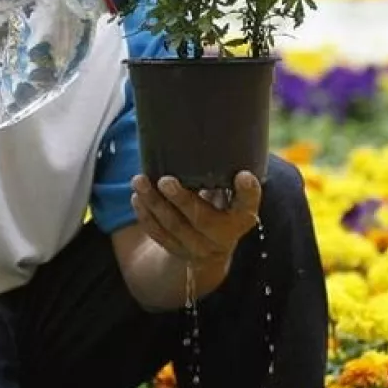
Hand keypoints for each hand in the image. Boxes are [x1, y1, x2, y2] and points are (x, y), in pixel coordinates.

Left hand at [130, 172, 261, 269]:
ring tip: (140, 181)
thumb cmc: (224, 208)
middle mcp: (222, 237)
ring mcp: (198, 247)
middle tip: (165, 180)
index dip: (248, 192)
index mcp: (241, 218)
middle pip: (202, 219)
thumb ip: (226, 175)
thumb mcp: (233, 195)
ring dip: (155, 204)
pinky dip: (146, 216)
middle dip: (182, 200)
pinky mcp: (177, 250)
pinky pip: (159, 234)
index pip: (249, 205)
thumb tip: (212, 137)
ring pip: (174, 227)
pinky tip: (137, 198)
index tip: (243, 175)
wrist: (213, 250)